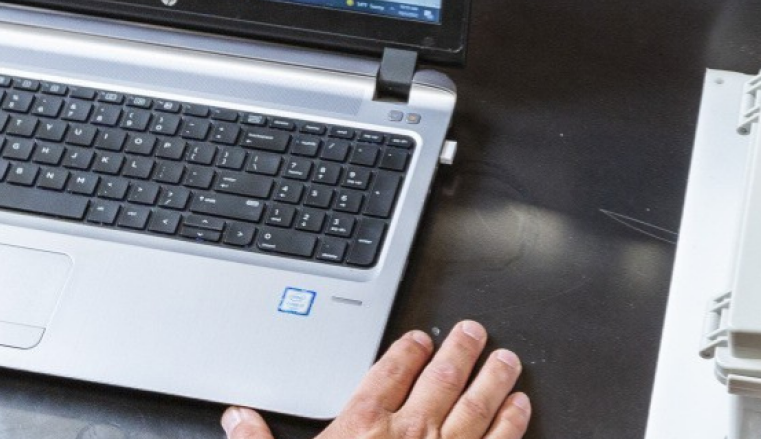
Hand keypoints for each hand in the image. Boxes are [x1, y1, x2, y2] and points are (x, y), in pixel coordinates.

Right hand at [222, 320, 529, 438]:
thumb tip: (238, 419)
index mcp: (362, 427)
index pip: (388, 373)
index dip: (406, 351)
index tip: (419, 338)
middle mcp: (409, 435)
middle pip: (439, 380)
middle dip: (459, 352)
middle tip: (474, 332)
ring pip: (476, 406)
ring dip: (492, 378)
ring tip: (506, 358)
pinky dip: (511, 423)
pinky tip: (521, 406)